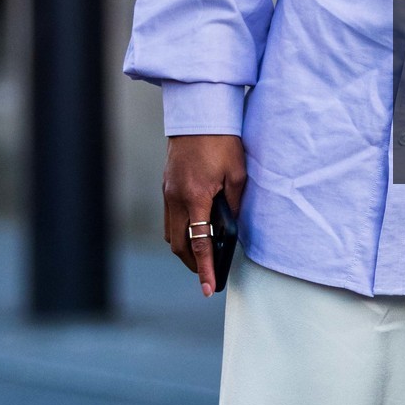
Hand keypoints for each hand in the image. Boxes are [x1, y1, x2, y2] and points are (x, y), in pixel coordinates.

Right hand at [163, 134, 247, 297]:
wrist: (198, 115)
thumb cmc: (222, 142)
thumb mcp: (238, 175)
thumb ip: (234, 205)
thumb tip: (232, 228)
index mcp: (195, 197)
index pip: (199, 243)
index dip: (205, 269)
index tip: (209, 289)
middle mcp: (176, 198)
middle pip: (179, 245)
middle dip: (193, 264)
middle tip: (209, 275)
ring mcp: (167, 193)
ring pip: (171, 234)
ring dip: (185, 249)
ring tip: (204, 256)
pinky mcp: (166, 186)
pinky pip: (170, 219)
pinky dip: (181, 231)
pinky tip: (196, 231)